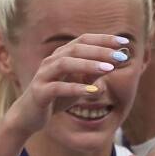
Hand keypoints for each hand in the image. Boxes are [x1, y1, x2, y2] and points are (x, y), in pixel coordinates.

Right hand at [4, 34, 128, 135]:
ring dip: (89, 65)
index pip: (84, 40)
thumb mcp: (80, 85)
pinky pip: (58, 87)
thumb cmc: (56, 98)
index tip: (124, 42)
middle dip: (100, 51)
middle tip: (120, 57)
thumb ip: (94, 74)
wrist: (29, 116)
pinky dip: (76, 88)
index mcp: (61, 56)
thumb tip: (116, 62)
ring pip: (66, 64)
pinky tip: (93, 91)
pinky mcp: (39, 92)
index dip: (104, 39)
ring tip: (109, 70)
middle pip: (76, 49)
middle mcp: (51, 61)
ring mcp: (43, 76)